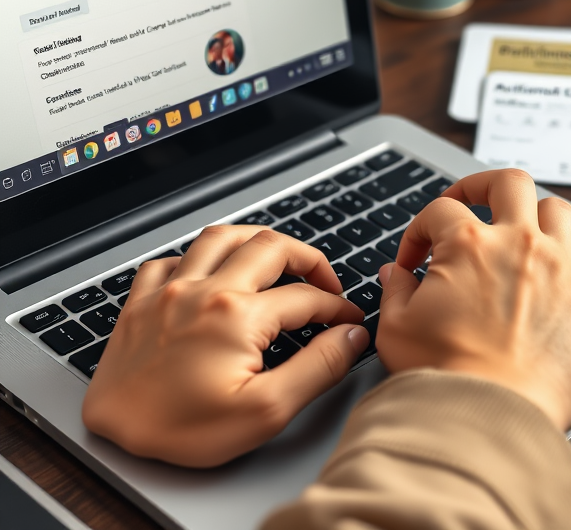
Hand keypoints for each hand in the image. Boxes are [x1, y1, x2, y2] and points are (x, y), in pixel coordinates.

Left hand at [82, 226, 368, 466]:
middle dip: (308, 260)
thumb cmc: (183, 430)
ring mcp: (168, 291)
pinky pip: (170, 259)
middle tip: (325, 283)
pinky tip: (209, 273)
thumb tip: (351, 336)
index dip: (337, 308)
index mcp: (238, 315)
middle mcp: (204, 290)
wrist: (113, 437)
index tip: (350, 322)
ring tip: (278, 257)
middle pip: (271, 247)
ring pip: (220, 237)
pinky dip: (197, 258)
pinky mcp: (140, 303)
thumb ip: (318, 367)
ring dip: (257, 241)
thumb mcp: (266, 410)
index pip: (306, 297)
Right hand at [377, 169, 570, 430]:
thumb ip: (397, 292)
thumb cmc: (445, 379)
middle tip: (472, 202)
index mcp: (468, 245)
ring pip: (557, 210)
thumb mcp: (397, 329)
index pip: (439, 212)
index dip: (419, 232)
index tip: (415, 262)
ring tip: (528, 221)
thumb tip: (396, 274)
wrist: (491, 418)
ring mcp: (560, 266)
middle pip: (508, 184)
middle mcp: (518, 244)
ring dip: (539, 211)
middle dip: (484, 186)